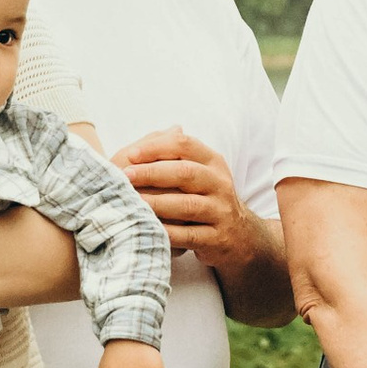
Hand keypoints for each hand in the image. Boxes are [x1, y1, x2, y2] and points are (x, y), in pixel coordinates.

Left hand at [112, 127, 255, 270]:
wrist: (241, 235)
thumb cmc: (209, 197)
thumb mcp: (201, 171)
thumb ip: (181, 152)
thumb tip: (168, 129)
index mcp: (213, 162)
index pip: (185, 145)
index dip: (157, 147)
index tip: (131, 154)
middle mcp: (220, 184)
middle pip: (185, 172)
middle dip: (152, 173)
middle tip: (125, 176)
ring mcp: (221, 212)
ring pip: (187, 205)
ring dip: (156, 203)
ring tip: (132, 202)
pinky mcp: (217, 238)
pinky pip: (189, 235)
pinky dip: (167, 232)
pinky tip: (147, 229)